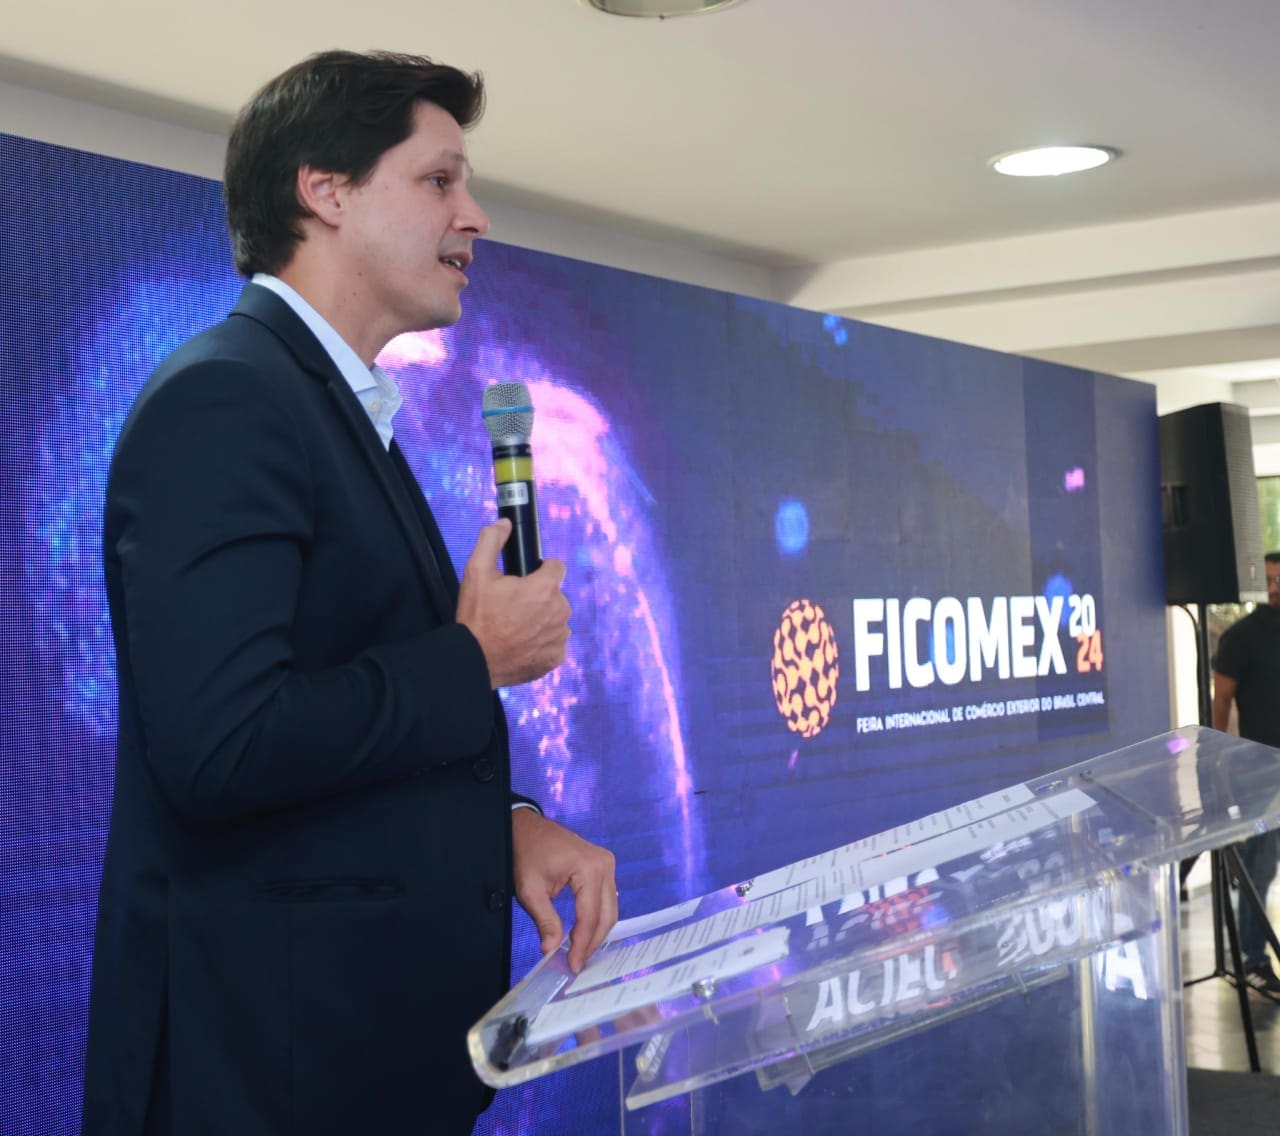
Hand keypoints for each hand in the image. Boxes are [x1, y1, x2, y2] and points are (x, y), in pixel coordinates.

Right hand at [456, 519, 570, 688]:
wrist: (474, 659)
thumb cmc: (477, 617)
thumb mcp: (477, 572)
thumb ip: (491, 540)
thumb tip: (504, 523)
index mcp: (546, 588)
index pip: (556, 567)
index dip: (540, 571)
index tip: (525, 580)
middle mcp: (560, 611)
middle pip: (555, 595)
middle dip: (539, 597)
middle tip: (513, 607)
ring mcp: (560, 636)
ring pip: (556, 619)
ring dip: (541, 620)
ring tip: (516, 627)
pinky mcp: (556, 657)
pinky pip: (554, 643)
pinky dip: (542, 642)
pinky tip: (522, 643)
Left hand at [512, 808, 616, 973]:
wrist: (525, 828)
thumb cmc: (526, 853)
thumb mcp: (530, 890)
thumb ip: (545, 920)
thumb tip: (551, 949)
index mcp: (589, 868)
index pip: (590, 916)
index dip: (582, 944)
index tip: (572, 965)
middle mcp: (604, 865)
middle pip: (607, 915)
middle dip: (592, 942)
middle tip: (575, 963)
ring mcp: (606, 863)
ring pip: (610, 909)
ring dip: (596, 932)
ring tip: (578, 952)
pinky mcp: (603, 866)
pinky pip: (606, 898)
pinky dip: (596, 917)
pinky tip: (582, 933)